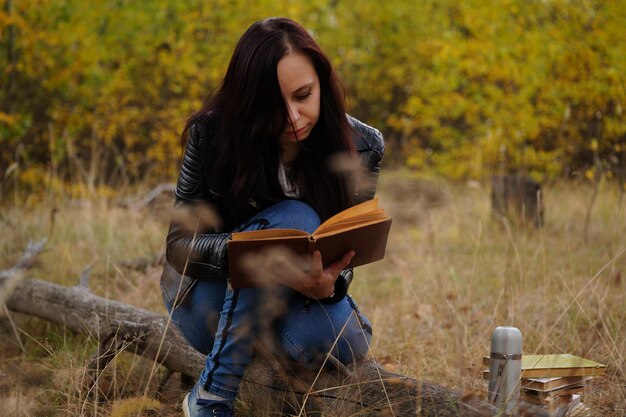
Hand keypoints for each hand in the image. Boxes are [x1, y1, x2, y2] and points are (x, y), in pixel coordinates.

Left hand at [239, 246, 354, 298]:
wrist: (319, 295)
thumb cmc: (327, 281)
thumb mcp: (334, 273)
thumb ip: (341, 262)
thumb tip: (352, 250)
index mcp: (316, 279)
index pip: (317, 271)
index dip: (316, 262)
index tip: (316, 251)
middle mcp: (303, 282)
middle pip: (292, 273)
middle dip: (284, 264)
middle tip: (276, 253)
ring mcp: (294, 284)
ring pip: (280, 275)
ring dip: (269, 268)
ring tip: (257, 258)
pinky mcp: (287, 283)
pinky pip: (274, 278)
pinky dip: (265, 272)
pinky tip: (254, 265)